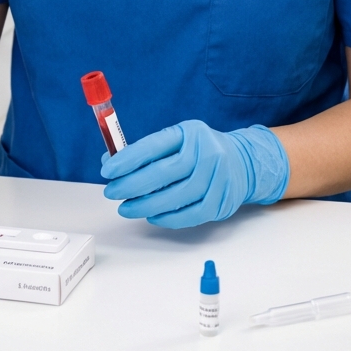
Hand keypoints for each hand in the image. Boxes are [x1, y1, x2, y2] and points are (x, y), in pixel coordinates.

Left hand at [101, 121, 288, 228]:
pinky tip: (151, 216)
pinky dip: (168, 218)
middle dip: (132, 185)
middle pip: (165, 172)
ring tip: (126, 208)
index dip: (128, 159)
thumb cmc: (199, 150)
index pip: (154, 145)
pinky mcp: (222, 201)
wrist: (242, 161)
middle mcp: (206, 152)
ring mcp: (218, 177)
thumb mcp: (177, 140)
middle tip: (112, 192)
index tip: (108, 170)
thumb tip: (111, 161)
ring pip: (177, 197)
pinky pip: (191, 214)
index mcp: (189, 132)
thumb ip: (146, 151)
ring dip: (146, 205)